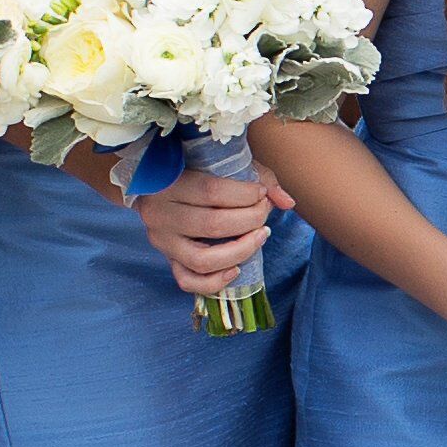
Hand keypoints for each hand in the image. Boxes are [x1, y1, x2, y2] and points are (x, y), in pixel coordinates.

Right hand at [132, 164, 293, 299]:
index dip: (245, 195)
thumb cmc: (199, 171)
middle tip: (264, 213)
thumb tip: (287, 202)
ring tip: (260, 236)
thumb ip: (258, 177)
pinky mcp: (168, 260)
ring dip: (241, 251)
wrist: (160, 185)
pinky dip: (215, 281)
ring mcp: (162, 242)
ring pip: (202, 259)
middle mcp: (160, 214)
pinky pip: (188, 282)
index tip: (262, 193)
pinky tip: (237, 268)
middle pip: (212, 225)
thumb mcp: (224, 165)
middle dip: (250, 220)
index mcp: (168, 182)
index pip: (212, 191)